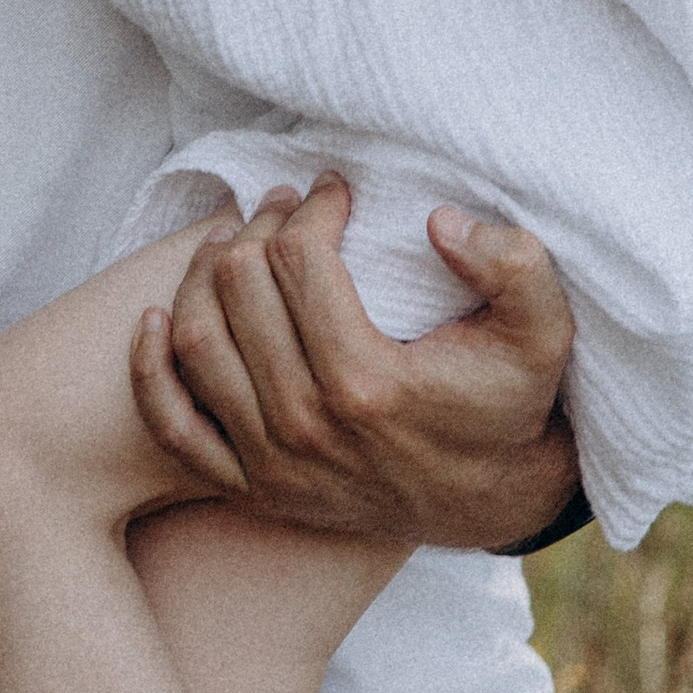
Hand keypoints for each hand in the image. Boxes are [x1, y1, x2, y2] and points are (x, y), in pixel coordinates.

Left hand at [131, 175, 579, 553]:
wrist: (491, 501)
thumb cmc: (509, 404)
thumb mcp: (543, 334)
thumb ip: (515, 266)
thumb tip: (441, 221)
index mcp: (368, 383)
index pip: (299, 260)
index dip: (314, 207)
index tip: (335, 191)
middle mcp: (306, 427)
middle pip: (239, 287)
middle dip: (260, 227)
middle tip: (288, 206)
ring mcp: (270, 462)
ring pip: (195, 340)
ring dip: (203, 274)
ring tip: (237, 241)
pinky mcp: (249, 485)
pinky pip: (170, 423)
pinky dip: (150, 367)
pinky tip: (155, 316)